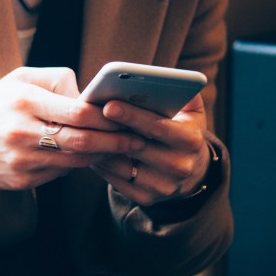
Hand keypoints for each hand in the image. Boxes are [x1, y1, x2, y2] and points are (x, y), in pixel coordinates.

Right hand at [0, 67, 147, 192]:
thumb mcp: (18, 79)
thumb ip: (57, 80)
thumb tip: (91, 94)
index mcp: (22, 101)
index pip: (77, 111)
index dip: (107, 116)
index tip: (126, 115)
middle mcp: (21, 132)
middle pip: (82, 139)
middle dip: (115, 140)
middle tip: (136, 139)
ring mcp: (21, 160)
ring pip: (76, 160)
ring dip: (102, 155)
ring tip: (120, 148)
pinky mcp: (22, 182)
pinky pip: (61, 173)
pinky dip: (79, 164)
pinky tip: (90, 157)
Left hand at [89, 94, 212, 205]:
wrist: (190, 171)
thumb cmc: (182, 130)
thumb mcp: (191, 112)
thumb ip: (183, 93)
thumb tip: (166, 77)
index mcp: (191, 141)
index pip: (158, 126)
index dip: (132, 116)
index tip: (109, 105)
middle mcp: (180, 166)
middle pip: (137, 147)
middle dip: (111, 132)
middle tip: (86, 118)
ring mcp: (163, 186)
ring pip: (122, 167)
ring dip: (101, 149)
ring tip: (83, 132)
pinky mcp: (147, 199)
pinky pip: (116, 182)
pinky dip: (102, 166)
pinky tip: (91, 151)